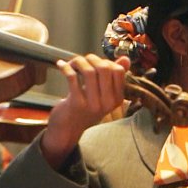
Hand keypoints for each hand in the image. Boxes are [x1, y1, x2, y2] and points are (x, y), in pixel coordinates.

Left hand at [41, 54, 129, 168]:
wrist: (69, 128)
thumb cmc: (86, 107)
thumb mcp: (103, 95)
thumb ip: (113, 77)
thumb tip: (126, 59)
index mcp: (117, 99)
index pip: (118, 71)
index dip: (107, 61)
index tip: (97, 63)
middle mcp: (107, 103)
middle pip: (104, 68)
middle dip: (92, 58)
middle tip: (84, 60)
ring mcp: (92, 104)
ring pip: (89, 71)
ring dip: (79, 61)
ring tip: (73, 63)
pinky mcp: (76, 103)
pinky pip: (72, 77)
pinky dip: (66, 68)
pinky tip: (61, 65)